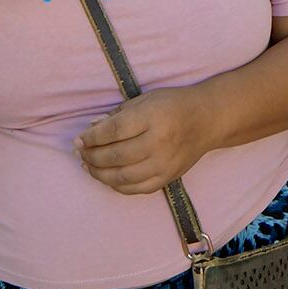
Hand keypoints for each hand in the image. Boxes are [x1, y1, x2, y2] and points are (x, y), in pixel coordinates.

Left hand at [74, 86, 214, 194]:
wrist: (208, 120)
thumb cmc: (173, 104)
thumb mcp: (146, 100)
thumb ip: (118, 115)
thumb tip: (91, 129)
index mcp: (152, 118)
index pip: (113, 131)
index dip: (91, 137)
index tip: (79, 139)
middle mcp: (159, 143)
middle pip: (115, 156)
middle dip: (91, 155)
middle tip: (80, 152)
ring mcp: (164, 164)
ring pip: (122, 177)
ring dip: (99, 173)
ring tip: (88, 166)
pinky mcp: (168, 178)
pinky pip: (136, 188)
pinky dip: (117, 185)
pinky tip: (108, 177)